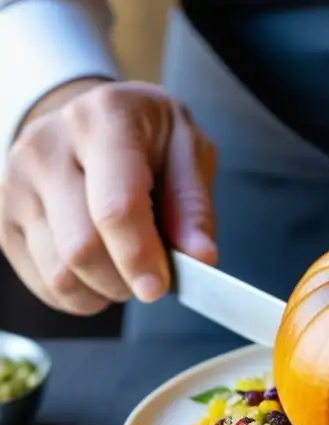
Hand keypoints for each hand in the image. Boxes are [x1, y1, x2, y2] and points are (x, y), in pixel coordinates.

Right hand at [0, 79, 216, 315]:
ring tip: (125, 267)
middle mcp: (47, 147)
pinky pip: (41, 282)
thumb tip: (200, 257)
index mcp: (104, 121)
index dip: (139, 256)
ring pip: (58, 272)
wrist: (93, 118)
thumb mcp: (190, 150)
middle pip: (80, 248)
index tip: (158, 287)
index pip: (115, 207)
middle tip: (151, 275)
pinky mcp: (3, 214)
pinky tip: (99, 273)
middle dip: (124, 279)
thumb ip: (194, 205)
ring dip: (103, 289)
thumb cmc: (148, 137)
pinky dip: (79, 294)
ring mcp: (16, 181)